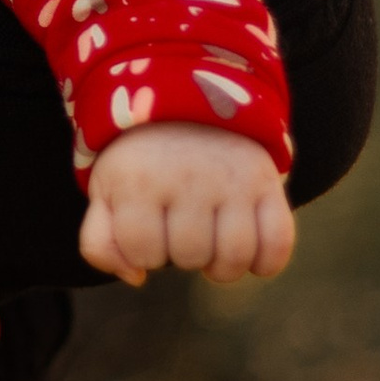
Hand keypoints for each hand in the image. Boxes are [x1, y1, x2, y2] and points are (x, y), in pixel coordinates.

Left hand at [78, 123, 293, 285]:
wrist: (187, 102)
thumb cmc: (140, 162)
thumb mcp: (106, 192)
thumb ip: (101, 242)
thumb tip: (137, 278)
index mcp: (138, 180)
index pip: (142, 254)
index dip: (143, 252)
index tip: (146, 226)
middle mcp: (187, 178)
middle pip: (190, 256)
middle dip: (181, 253)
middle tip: (180, 226)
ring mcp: (231, 180)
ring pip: (233, 257)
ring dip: (221, 265)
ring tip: (211, 243)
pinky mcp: (266, 181)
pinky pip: (277, 243)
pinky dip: (266, 263)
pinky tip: (249, 255)